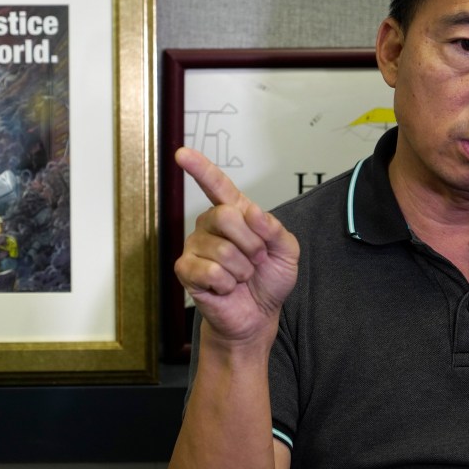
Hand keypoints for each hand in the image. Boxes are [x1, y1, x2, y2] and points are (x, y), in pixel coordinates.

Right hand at [174, 147, 299, 345]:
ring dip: (242, 269)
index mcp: (234, 212)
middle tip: (256, 259)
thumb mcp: (287, 252)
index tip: (182, 154)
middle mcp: (210, 224)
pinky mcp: (186, 270)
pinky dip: (227, 284)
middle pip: (226, 216)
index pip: (217, 185)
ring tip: (242, 276)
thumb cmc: (268, 280)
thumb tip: (252, 212)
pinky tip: (226, 288)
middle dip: (251, 244)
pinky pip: (210, 271)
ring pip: (223, 250)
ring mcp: (195, 246)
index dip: (200, 168)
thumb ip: (275, 229)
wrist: (258, 314)